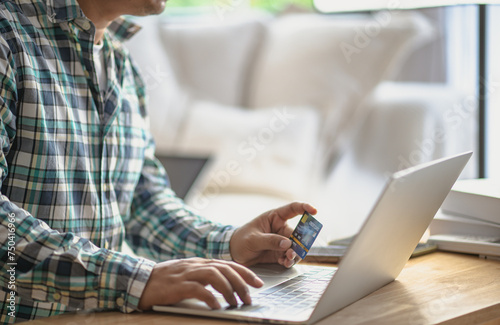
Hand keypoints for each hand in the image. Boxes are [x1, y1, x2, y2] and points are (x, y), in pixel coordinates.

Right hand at [138, 258, 263, 309]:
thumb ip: (206, 277)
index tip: (259, 283)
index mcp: (201, 262)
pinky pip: (197, 289)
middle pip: (225, 269)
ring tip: (236, 303)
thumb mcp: (190, 274)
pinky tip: (217, 306)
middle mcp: (196, 265)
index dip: (246, 272)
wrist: (141, 280)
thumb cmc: (167, 280)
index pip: (229, 264)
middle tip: (249, 298)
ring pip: (215, 275)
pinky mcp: (177, 285)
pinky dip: (210, 297)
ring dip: (229, 289)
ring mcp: (187, 273)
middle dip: (241, 283)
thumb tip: (228, 287)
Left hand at [230, 202, 316, 267]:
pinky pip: (290, 257)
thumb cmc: (241, 239)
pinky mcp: (280, 253)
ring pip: (296, 247)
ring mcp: (281, 242)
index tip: (314, 211)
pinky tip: (285, 263)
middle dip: (300, 241)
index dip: (305, 208)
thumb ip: (270, 240)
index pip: (293, 209)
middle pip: (298, 233)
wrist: (234, 253)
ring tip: (288, 259)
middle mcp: (281, 228)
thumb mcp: (253, 239)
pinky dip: (289, 261)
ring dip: (295, 254)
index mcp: (274, 217)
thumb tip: (287, 244)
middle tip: (296, 249)